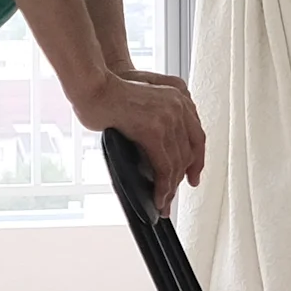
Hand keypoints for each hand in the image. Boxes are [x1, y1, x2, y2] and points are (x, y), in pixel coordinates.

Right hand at [73, 69, 203, 214]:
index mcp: (178, 96)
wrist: (93, 87)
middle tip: (172, 196)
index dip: (197, 160)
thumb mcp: (144, 100)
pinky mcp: (153, 130)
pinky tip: (158, 198)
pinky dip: (163, 187)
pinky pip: (164, 167)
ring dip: (170, 188)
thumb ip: (158, 117)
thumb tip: (161, 149)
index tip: (193, 176)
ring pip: (178, 162)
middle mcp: (178, 105)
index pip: (196, 134)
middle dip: (181, 179)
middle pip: (189, 151)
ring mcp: (168, 117)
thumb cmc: (109, 93)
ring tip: (163, 203)